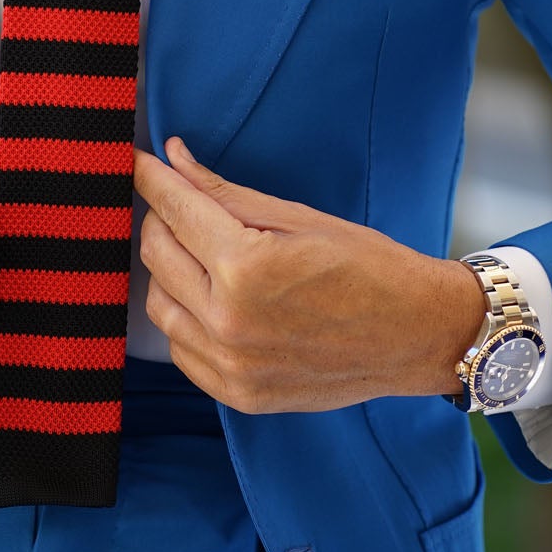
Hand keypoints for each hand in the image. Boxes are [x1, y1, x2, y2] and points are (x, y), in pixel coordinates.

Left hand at [131, 136, 483, 413]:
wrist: (416, 335)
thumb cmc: (366, 265)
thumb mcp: (296, 217)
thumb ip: (223, 191)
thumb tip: (174, 157)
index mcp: (246, 267)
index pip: (174, 209)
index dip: (150, 178)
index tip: (134, 160)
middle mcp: (230, 321)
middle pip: (157, 254)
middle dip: (161, 218)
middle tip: (179, 202)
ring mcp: (231, 365)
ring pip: (159, 303)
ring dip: (169, 270)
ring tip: (200, 251)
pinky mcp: (237, 394)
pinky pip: (181, 346)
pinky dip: (185, 316)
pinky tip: (212, 298)